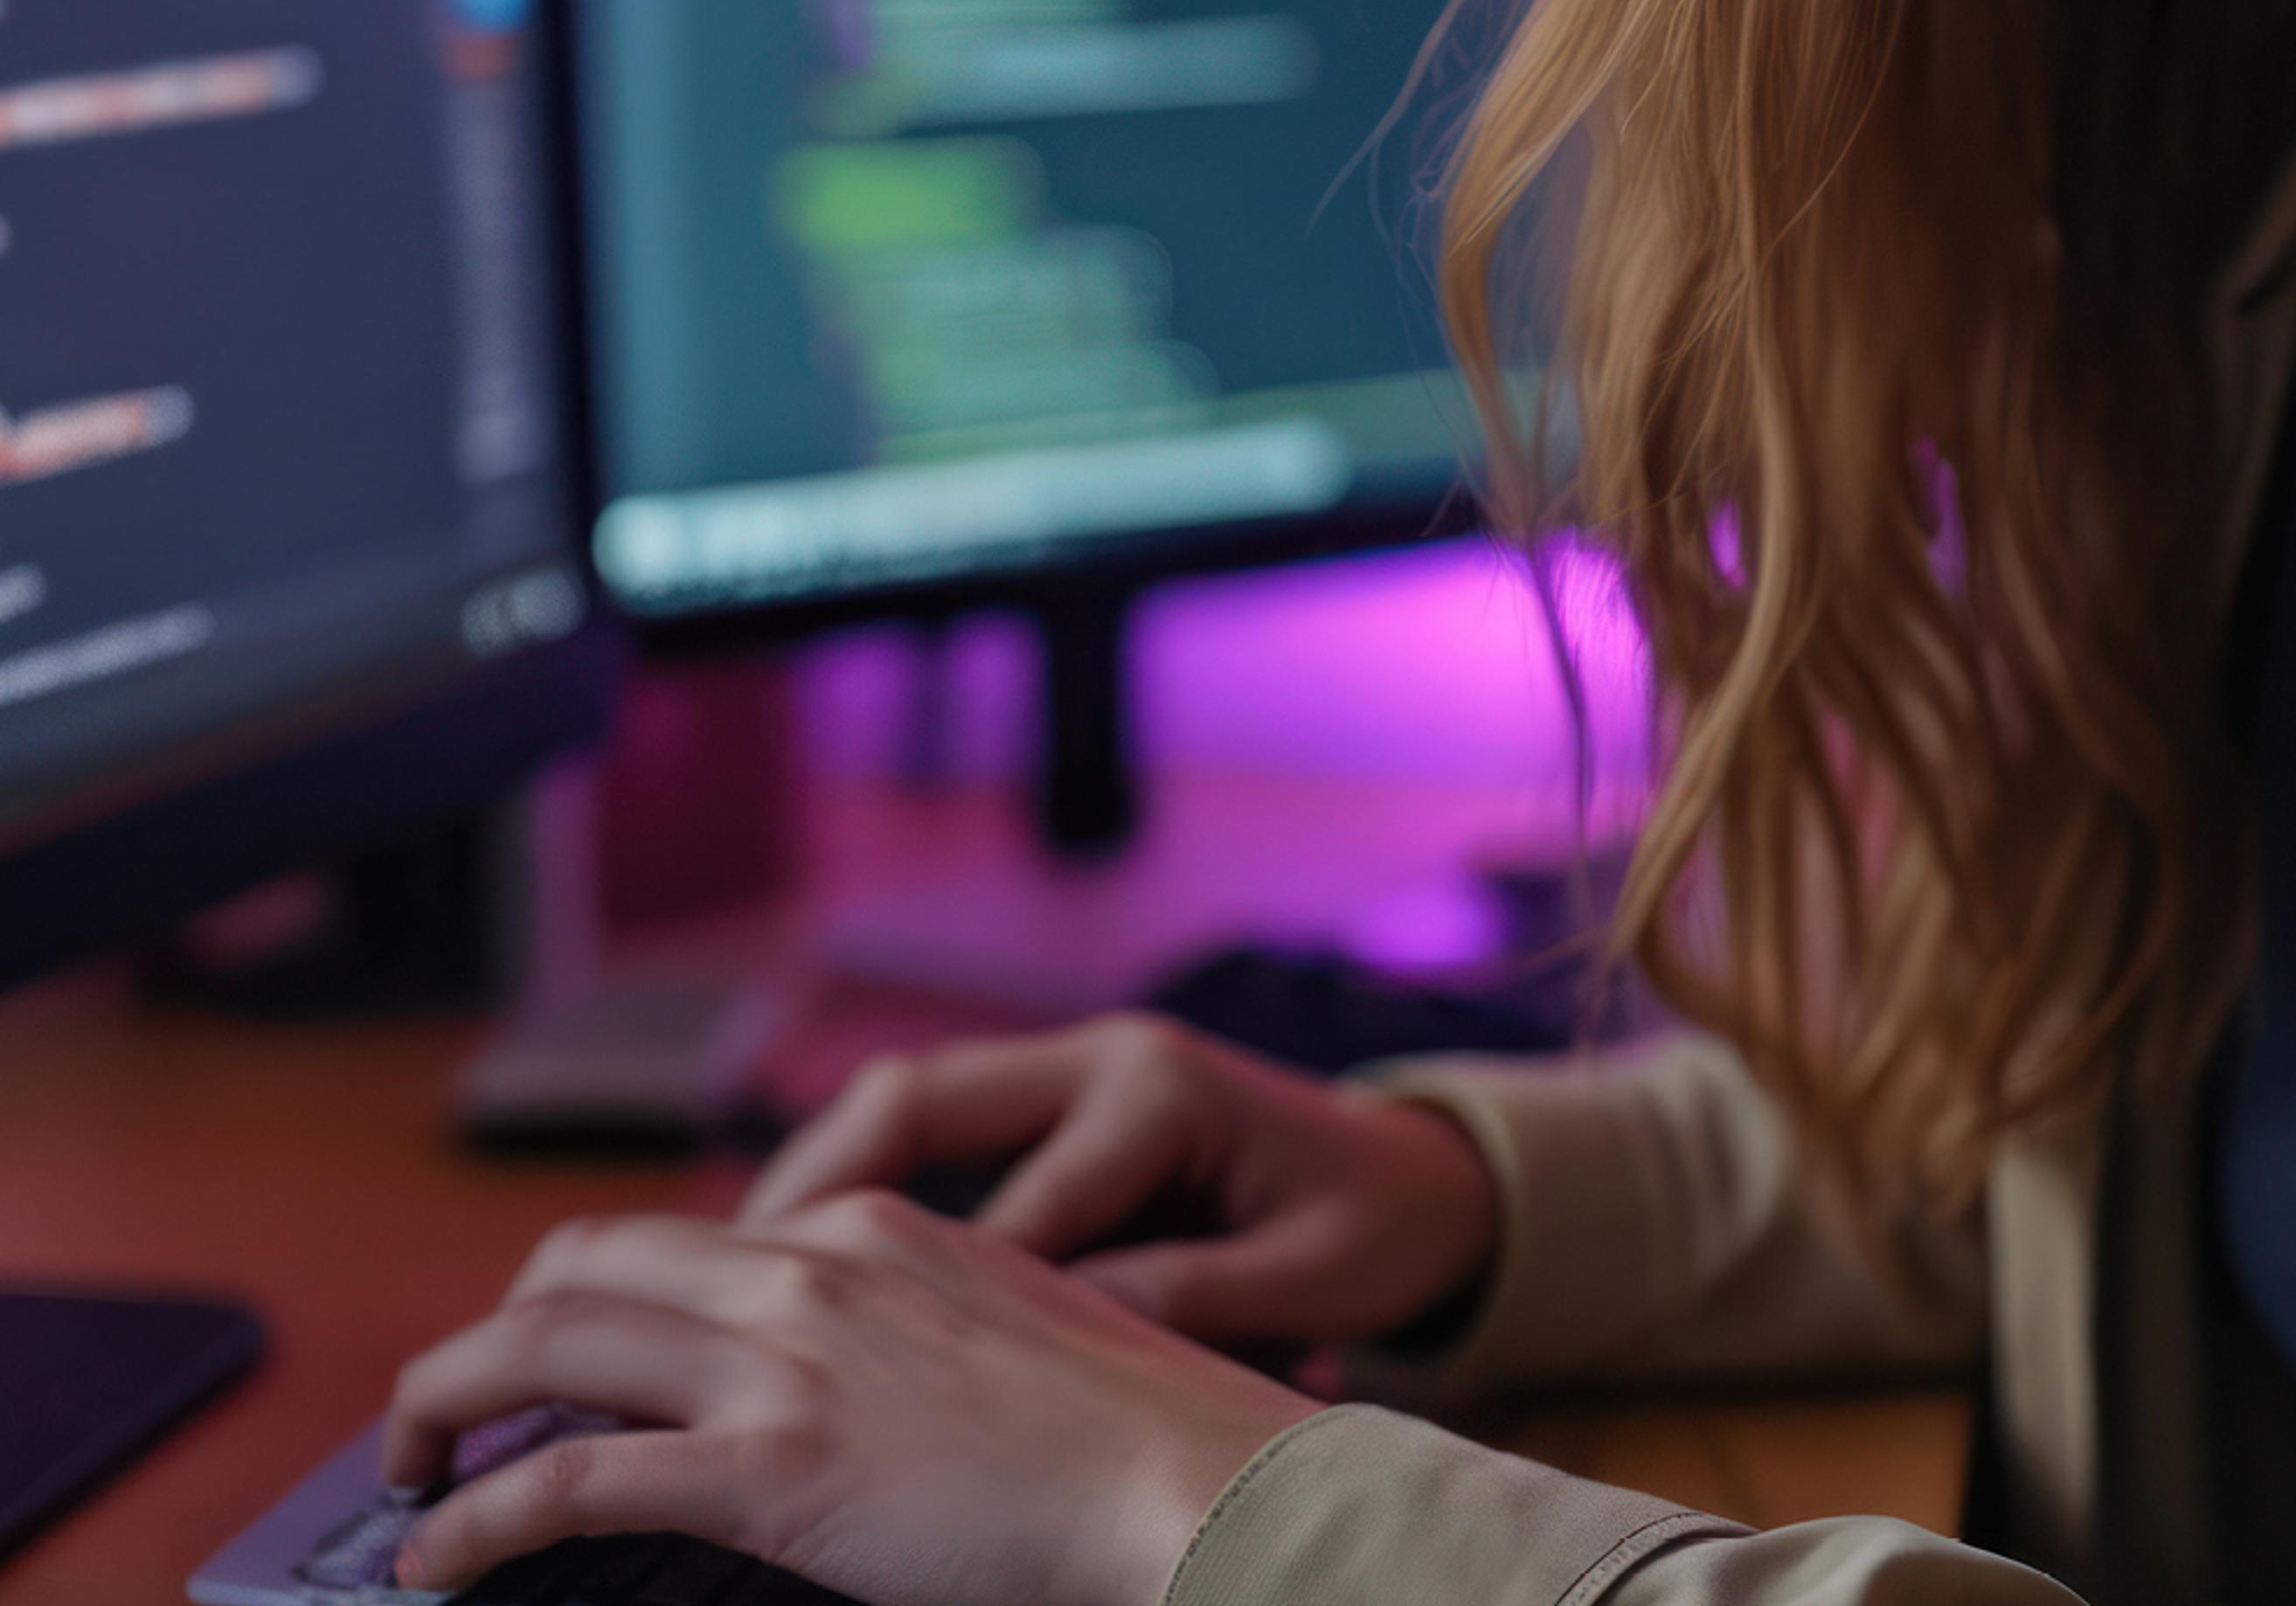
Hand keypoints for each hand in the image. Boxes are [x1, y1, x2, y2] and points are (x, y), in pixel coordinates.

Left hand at [382, 1190, 1309, 1604]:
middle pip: (583, 1262)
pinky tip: (436, 1558)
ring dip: (443, 1401)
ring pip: (547, 1343)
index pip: (681, 1236)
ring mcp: (788, 1360)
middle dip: (489, 1331)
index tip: (557, 1357)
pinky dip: (476, 1516)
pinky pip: (570, 1482)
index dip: (592, 1297)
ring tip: (405, 1467)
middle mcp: (812, 1264)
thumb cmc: (1127, 1430)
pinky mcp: (771, 1469)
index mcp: (870, 1223)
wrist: (1184, 1476)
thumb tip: (850, 1387)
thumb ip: (912, 1327)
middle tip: (452, 1408)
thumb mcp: (1009, 1324)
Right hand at [741, 1016, 1499, 1348]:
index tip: (863, 1390)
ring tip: (724, 1287)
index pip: (1021, 1203)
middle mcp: (1097, 1057)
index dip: (943, 1298)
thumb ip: (1188, 1301)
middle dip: (807, 1196)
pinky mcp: (1056, 1106)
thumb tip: (1077, 1345)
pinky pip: (927, 1143)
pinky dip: (854, 1201)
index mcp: (1159, 1090)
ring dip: (808, 1194)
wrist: (1422, 1176)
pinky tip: (796, 1282)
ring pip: (898, 1114)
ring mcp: (1069, 1072)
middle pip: (911, 1103)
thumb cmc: (1372, 1232)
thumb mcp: (1300, 1278)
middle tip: (720, 1291)